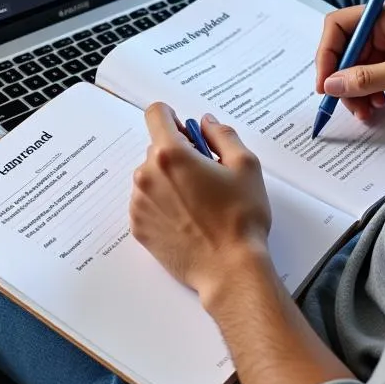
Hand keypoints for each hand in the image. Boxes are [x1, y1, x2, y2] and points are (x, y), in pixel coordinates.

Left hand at [130, 105, 271, 303]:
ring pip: (151, 176)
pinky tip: (187, 219)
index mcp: (171, 154)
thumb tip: (206, 123)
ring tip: (198, 203)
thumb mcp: (245, 166)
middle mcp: (147, 175)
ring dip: (169, 181)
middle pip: (156, 148)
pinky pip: (146, 202)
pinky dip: (163, 204)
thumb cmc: (240, 219)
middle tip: (206, 176)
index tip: (186, 132)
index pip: (155, 114)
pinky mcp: (138, 227)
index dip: (172, 117)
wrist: (229, 269)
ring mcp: (139, 203)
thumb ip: (223, 135)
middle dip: (179, 155)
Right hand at [316, 0, 384, 118]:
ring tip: (364, 110)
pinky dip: (366, 93)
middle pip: (346, 48)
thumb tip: (331, 84)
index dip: (328, 52)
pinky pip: (369, 76)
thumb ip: (366, 78)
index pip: (341, 24)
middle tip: (342, 102)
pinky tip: (376, 106)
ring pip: (355, 66)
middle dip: (342, 77)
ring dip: (353, 89)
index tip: (325, 81)